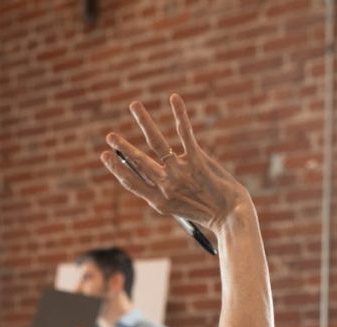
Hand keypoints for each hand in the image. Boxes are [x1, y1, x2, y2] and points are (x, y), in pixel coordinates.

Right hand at [101, 94, 249, 234]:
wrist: (231, 218)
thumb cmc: (208, 211)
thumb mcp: (181, 205)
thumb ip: (168, 186)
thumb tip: (159, 161)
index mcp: (159, 202)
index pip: (132, 182)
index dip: (117, 169)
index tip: (105, 156)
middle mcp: (166, 187)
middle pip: (140, 163)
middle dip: (123, 148)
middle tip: (109, 136)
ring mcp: (181, 173)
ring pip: (157, 144)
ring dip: (144, 122)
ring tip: (134, 105)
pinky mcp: (198, 162)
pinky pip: (185, 134)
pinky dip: (179, 115)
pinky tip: (174, 98)